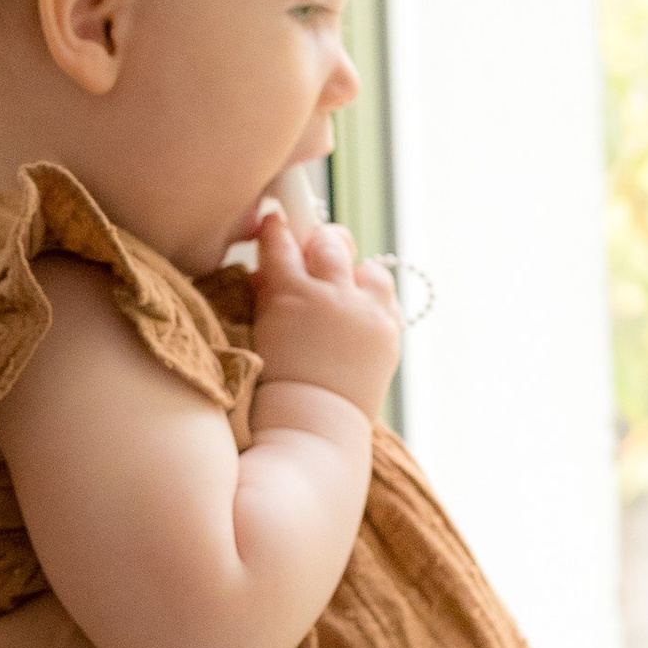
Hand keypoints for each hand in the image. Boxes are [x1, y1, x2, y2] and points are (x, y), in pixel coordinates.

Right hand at [0, 527, 296, 647]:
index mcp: (68, 609)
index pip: (123, 547)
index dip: (134, 533)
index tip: (139, 528)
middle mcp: (131, 644)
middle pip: (189, 585)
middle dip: (196, 572)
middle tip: (206, 557)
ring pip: (236, 641)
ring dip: (245, 628)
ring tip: (250, 614)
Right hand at [249, 202, 399, 418]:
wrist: (311, 426)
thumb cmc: (274, 385)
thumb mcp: (259, 330)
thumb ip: (267, 293)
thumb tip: (270, 269)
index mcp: (290, 292)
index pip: (281, 240)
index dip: (278, 228)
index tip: (277, 221)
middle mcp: (332, 294)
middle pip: (330, 241)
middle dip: (321, 243)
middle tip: (315, 253)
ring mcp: (364, 312)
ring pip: (368, 268)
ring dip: (354, 275)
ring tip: (343, 294)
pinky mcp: (388, 332)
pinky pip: (386, 299)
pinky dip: (373, 302)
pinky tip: (359, 317)